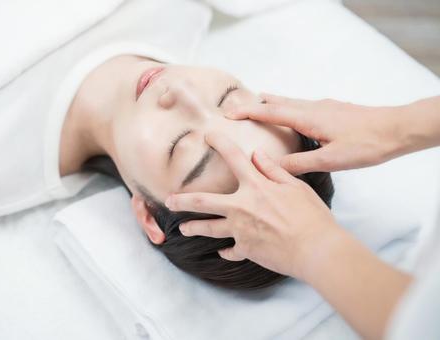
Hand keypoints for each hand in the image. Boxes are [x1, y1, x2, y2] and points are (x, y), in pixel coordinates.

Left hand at [164, 132, 343, 279]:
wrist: (316, 250)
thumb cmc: (311, 217)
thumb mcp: (295, 186)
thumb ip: (273, 170)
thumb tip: (256, 154)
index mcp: (256, 187)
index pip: (233, 158)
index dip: (219, 143)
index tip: (207, 135)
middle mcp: (241, 207)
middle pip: (203, 202)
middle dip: (182, 201)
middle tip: (168, 201)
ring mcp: (240, 230)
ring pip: (209, 229)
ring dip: (193, 228)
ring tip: (183, 229)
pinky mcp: (246, 250)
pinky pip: (230, 251)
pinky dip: (226, 251)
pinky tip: (221, 251)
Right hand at [227, 93, 406, 174]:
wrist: (397, 129)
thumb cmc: (366, 145)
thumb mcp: (331, 160)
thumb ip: (299, 162)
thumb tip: (270, 166)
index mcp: (308, 117)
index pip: (270, 111)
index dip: (247, 112)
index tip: (228, 113)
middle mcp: (313, 107)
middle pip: (277, 101)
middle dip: (256, 104)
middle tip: (238, 109)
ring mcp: (324, 106)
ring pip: (290, 102)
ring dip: (272, 105)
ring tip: (259, 108)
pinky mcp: (333, 109)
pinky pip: (302, 105)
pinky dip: (288, 108)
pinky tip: (293, 119)